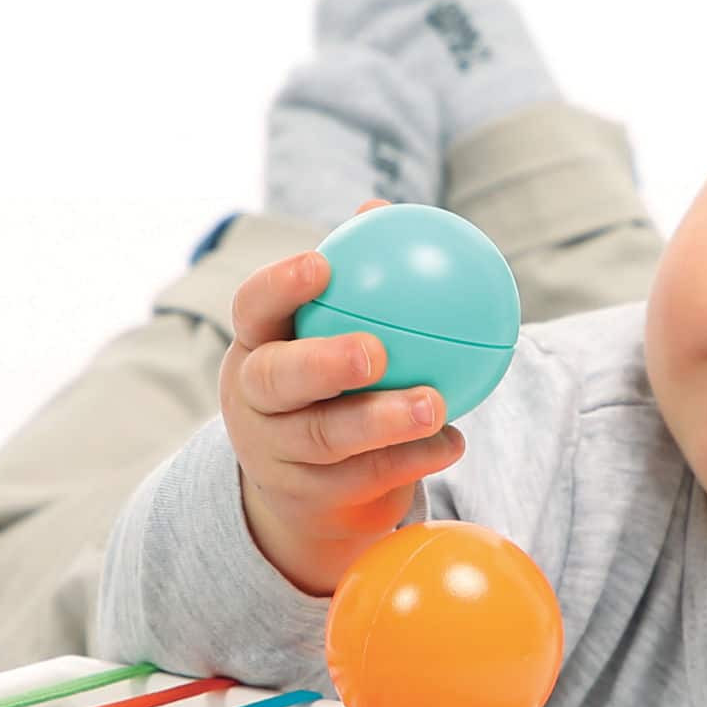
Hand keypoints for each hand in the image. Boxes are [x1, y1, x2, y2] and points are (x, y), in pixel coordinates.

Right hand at [218, 200, 465, 591]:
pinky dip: (412, 460)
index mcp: (256, 346)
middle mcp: (254, 400)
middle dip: (321, 363)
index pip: (252, 309)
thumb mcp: (327, 333)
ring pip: (324, 438)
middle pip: (275, 381)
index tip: (324, 264)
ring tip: (436, 404)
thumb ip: (355, 279)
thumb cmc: (329, 384)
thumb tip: (381, 207)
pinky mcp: (309, 499)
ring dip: (383, 420)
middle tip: (376, 351)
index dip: (279, 286)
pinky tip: (453, 442)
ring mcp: (275, 456)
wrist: (308, 485)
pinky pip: (362, 480)